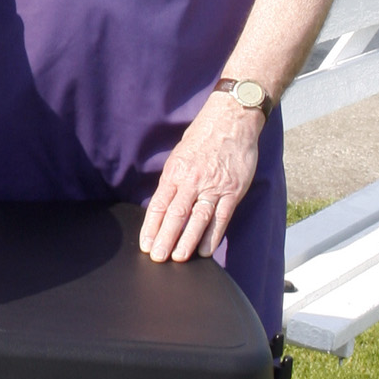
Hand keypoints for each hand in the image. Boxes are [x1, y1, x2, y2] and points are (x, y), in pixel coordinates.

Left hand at [139, 96, 262, 261]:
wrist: (231, 120)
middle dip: (165, 239)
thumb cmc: (203, 136)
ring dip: (187, 241)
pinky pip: (221, 218)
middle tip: (158, 257)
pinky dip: (213, 236)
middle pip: (176, 216)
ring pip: (198, 220)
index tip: (145, 243)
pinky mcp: (232, 191)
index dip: (151, 227)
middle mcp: (192, 181)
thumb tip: (163, 203)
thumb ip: (173, 180)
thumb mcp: (179, 154)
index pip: (159, 205)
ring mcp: (214, 187)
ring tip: (179, 258)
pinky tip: (205, 250)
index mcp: (175, 172)